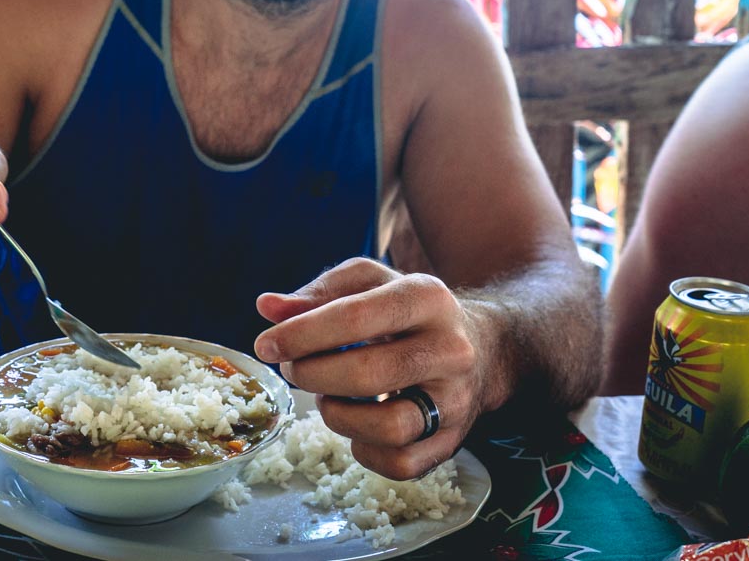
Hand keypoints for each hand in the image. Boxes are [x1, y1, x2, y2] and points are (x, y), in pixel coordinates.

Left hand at [253, 257, 480, 480]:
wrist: (481, 349)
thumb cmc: (407, 313)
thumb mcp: (370, 285)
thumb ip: (317, 293)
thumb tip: (267, 308)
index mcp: (428, 298)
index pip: (357, 316)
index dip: (303, 333)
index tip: (266, 344)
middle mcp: (451, 350)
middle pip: (369, 374)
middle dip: (314, 375)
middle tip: (293, 370)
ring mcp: (456, 401)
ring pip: (389, 427)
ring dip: (338, 415)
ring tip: (326, 396)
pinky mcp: (453, 442)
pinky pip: (399, 463)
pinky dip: (363, 449)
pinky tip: (355, 424)